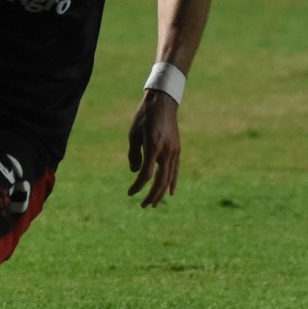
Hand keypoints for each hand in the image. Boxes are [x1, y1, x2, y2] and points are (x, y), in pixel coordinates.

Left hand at [127, 91, 181, 207]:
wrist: (163, 102)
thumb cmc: (144, 116)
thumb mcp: (133, 133)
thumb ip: (134, 154)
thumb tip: (135, 172)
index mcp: (153, 146)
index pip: (146, 174)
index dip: (138, 186)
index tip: (130, 193)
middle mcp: (166, 151)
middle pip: (160, 180)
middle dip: (151, 195)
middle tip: (143, 206)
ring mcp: (174, 151)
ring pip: (169, 177)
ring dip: (161, 192)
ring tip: (154, 203)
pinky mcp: (177, 149)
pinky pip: (175, 170)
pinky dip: (172, 182)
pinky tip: (170, 192)